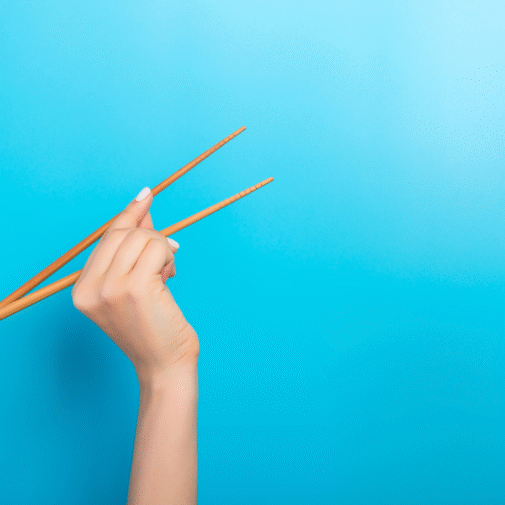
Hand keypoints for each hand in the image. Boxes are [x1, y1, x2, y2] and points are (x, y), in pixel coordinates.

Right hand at [71, 187, 198, 383]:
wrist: (164, 365)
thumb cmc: (152, 327)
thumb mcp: (134, 285)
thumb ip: (134, 249)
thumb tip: (143, 209)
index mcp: (83, 289)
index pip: (106, 238)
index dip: (129, 215)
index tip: (145, 195)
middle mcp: (90, 288)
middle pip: (123, 233)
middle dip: (151, 237)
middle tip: (167, 255)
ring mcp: (110, 288)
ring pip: (143, 238)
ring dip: (163, 249)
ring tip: (167, 272)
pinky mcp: (134, 288)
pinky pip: (158, 249)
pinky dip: (169, 257)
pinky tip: (170, 277)